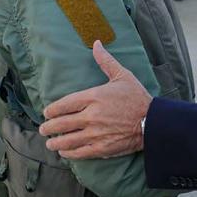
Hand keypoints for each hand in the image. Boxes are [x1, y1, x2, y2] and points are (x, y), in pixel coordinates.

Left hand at [39, 40, 151, 159]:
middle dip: (48, 127)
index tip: (47, 113)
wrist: (153, 122)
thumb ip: (105, 61)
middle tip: (43, 129)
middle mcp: (91, 116)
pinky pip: (79, 153)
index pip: (63, 104)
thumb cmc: (137, 97)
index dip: (52, 110)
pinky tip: (64, 152)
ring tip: (50, 143)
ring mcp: (95, 134)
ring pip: (67, 140)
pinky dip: (69, 153)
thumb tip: (96, 43)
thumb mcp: (122, 75)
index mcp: (93, 97)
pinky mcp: (101, 148)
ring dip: (55, 143)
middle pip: (61, 123)